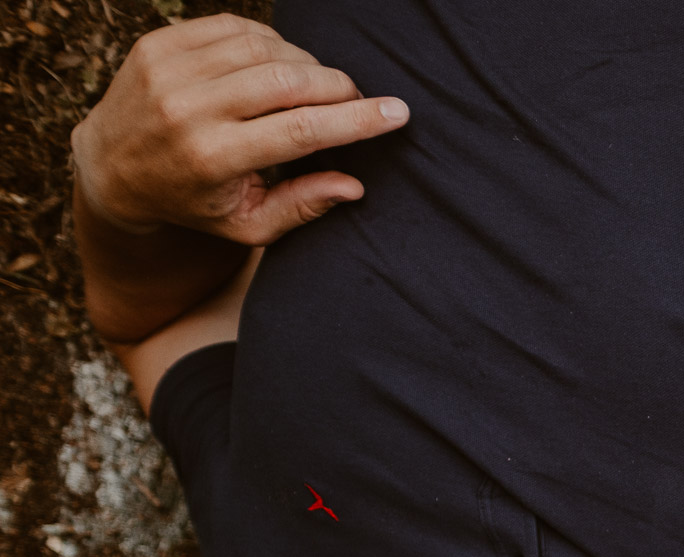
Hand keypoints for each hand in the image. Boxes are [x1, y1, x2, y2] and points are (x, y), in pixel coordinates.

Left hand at [72, 13, 408, 244]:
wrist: (109, 164)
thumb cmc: (191, 201)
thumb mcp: (245, 225)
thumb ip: (300, 207)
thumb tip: (354, 184)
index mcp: (211, 158)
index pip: (299, 130)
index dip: (355, 119)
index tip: (397, 112)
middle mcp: (187, 109)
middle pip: (287, 81)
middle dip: (336, 86)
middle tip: (356, 100)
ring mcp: (169, 70)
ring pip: (265, 49)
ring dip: (305, 65)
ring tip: (314, 88)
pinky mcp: (160, 43)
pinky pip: (236, 27)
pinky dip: (270, 44)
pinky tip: (277, 65)